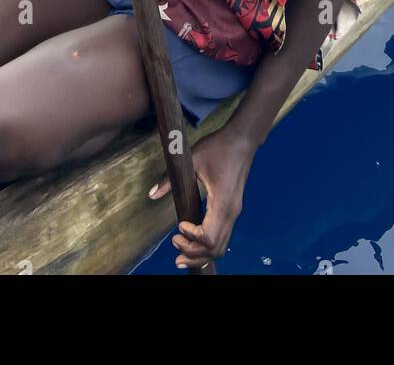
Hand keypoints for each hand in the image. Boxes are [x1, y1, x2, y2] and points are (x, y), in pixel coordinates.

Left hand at [149, 124, 258, 268]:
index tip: (179, 224)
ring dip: (201, 254)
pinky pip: (223, 236)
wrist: (242, 139)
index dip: (191, 237)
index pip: (209, 237)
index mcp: (222, 202)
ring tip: (182, 252)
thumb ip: (170, 178)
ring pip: (221, 246)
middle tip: (175, 245)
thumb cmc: (218, 147)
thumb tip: (152, 195)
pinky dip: (209, 246)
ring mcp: (234, 212)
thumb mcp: (192, 159)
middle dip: (193, 253)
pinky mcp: (233, 210)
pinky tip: (195, 242)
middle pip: (216, 248)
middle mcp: (231, 212)